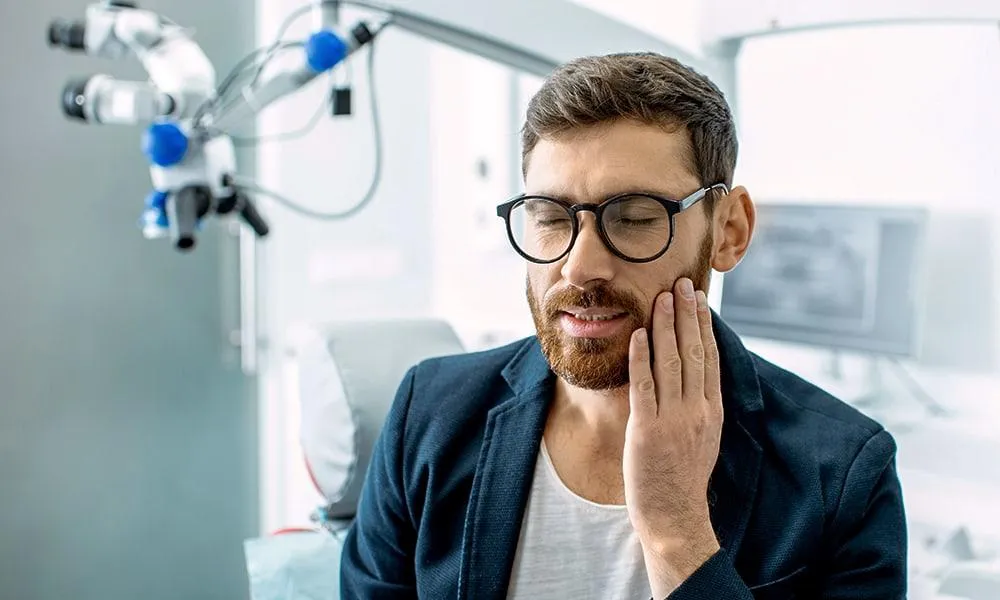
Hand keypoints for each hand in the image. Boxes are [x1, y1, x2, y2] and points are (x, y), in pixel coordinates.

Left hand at [623, 277, 723, 596]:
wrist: (675, 516)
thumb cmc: (682, 478)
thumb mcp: (702, 437)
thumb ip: (698, 405)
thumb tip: (693, 376)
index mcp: (711, 410)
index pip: (710, 357)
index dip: (703, 325)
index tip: (699, 297)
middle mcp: (696, 410)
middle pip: (693, 352)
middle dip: (686, 315)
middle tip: (682, 283)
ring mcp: (673, 419)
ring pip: (671, 362)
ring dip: (665, 326)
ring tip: (662, 297)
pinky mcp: (647, 430)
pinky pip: (644, 387)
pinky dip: (641, 358)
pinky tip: (638, 334)